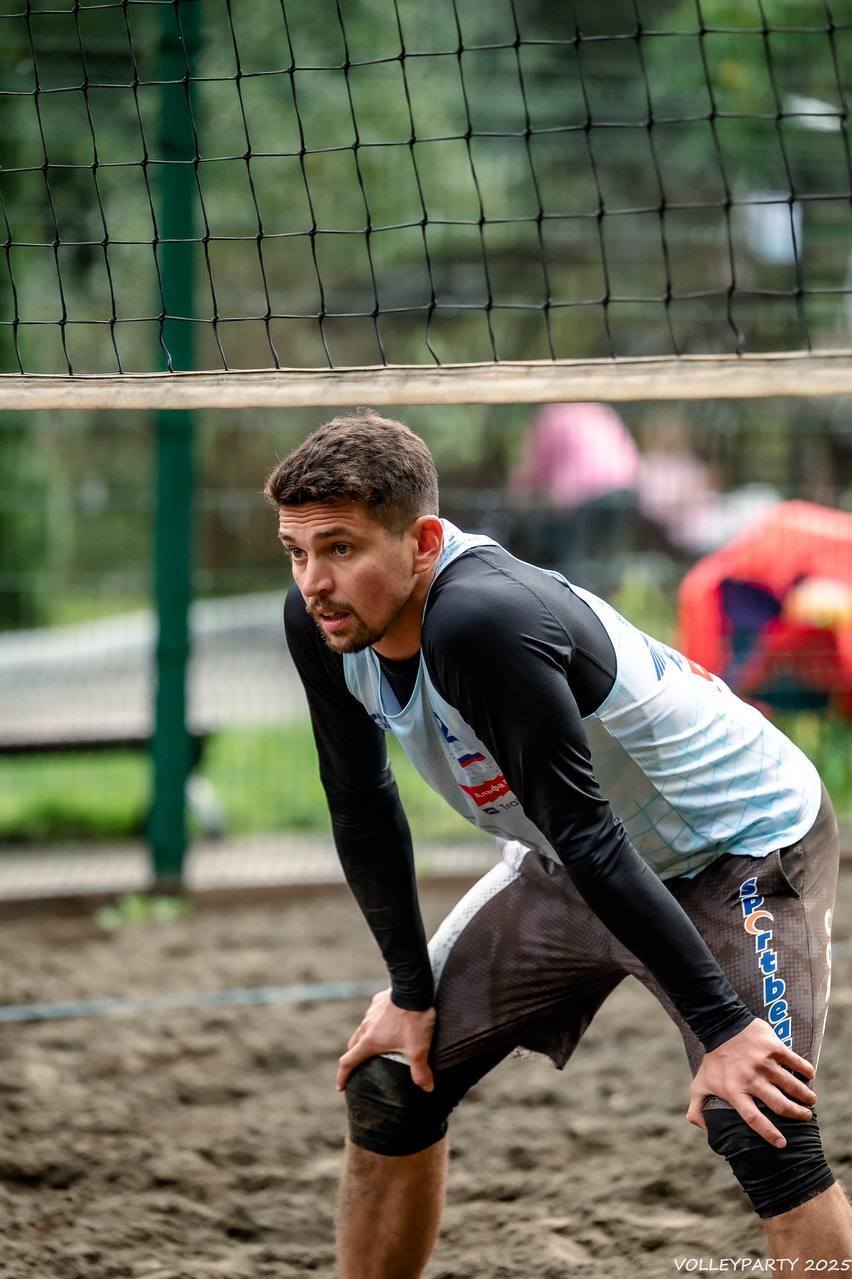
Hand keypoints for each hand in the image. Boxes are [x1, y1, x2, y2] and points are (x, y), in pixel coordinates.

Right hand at [336, 989, 436, 1092]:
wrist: (413, 989)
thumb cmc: (413, 1020)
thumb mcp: (418, 1049)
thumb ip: (421, 1071)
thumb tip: (427, 1088)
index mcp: (370, 1042)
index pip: (348, 1062)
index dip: (342, 1076)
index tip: (340, 1086)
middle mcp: (365, 1027)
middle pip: (353, 1045)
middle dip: (354, 1057)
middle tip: (361, 1065)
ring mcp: (370, 1013)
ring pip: (363, 1029)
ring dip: (367, 1038)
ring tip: (379, 1043)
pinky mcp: (378, 1001)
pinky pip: (374, 1015)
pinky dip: (377, 1022)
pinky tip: (390, 1022)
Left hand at [687, 1018, 816, 1147]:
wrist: (720, 1024)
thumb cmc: (712, 1059)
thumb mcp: (700, 1084)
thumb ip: (697, 1107)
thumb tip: (701, 1127)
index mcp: (734, 1091)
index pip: (753, 1118)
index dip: (768, 1133)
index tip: (782, 1143)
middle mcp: (750, 1079)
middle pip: (779, 1104)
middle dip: (796, 1113)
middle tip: (805, 1116)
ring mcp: (763, 1063)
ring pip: (791, 1085)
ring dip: (805, 1095)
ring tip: (810, 1100)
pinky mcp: (773, 1047)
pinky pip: (794, 1062)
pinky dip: (805, 1070)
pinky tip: (809, 1076)